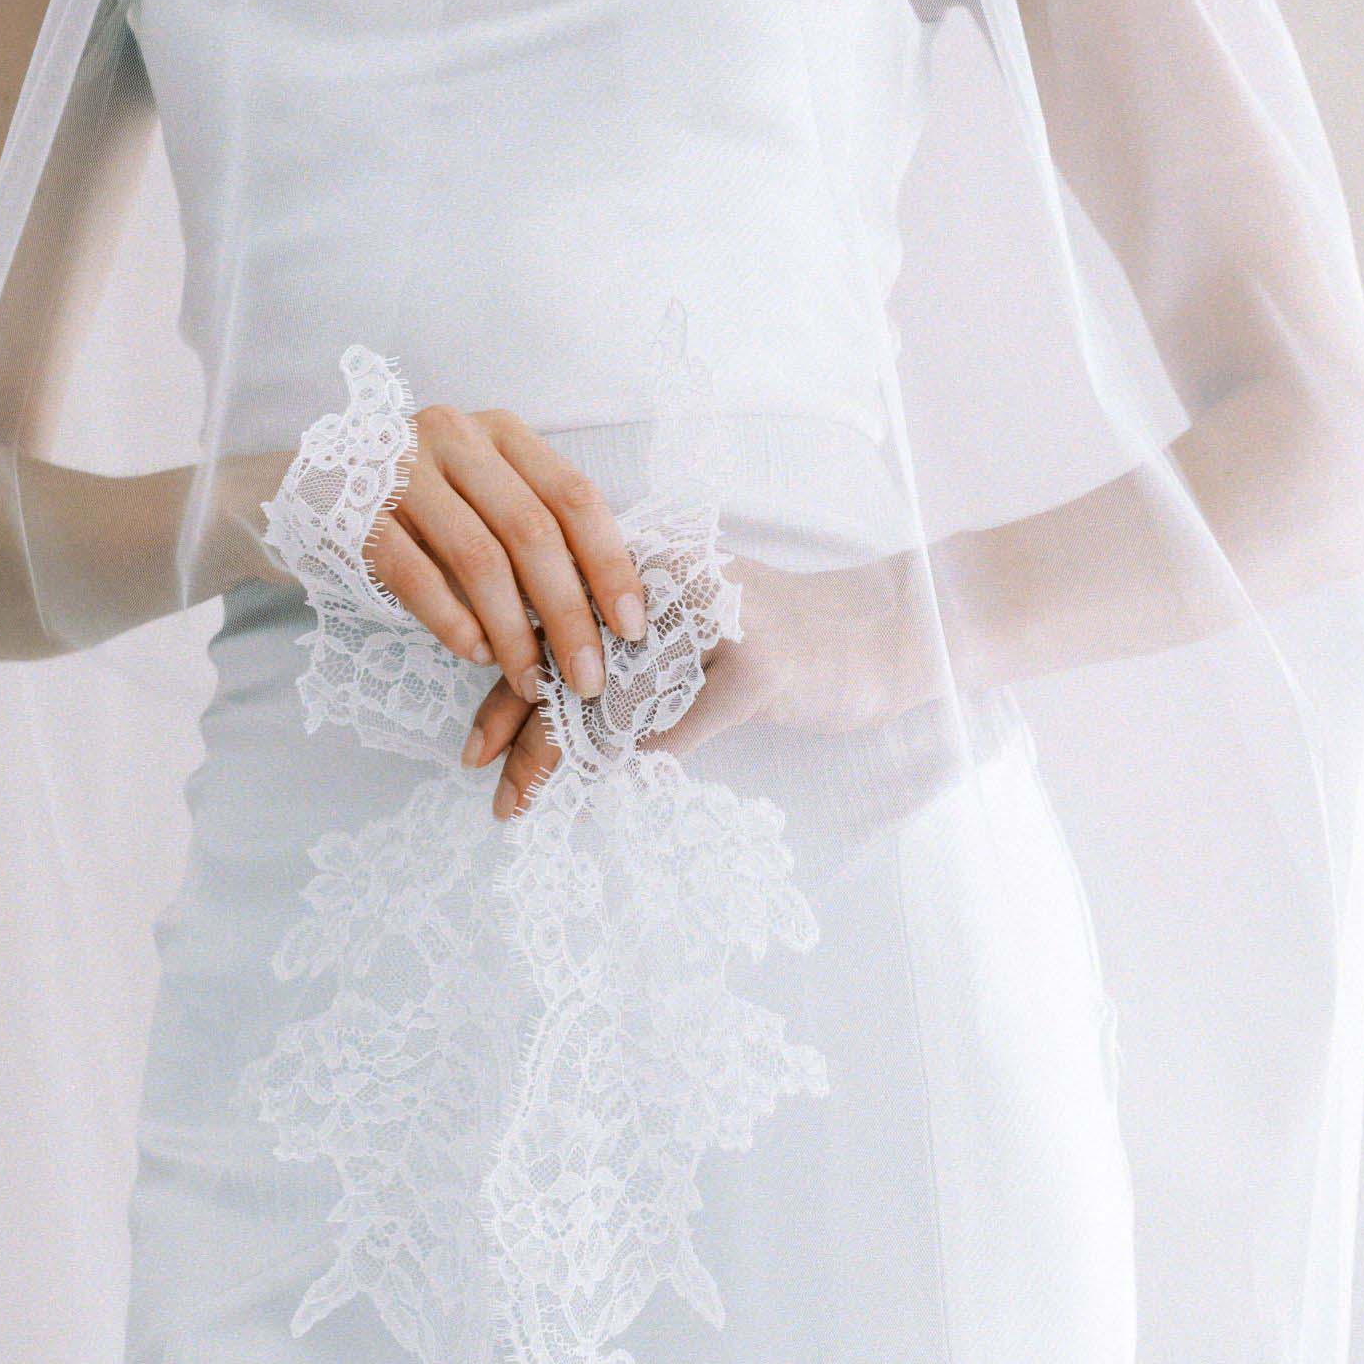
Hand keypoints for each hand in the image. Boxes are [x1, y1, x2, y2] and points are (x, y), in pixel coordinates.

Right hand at [360, 403, 646, 707]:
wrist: (306, 489)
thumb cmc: (418, 503)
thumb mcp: (483, 495)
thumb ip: (536, 532)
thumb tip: (607, 610)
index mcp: (501, 432)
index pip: (574, 496)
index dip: (611, 564)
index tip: (632, 626)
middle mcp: (456, 438)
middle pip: (532, 532)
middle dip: (569, 614)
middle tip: (588, 677)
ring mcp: (402, 470)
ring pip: (479, 558)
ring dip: (513, 632)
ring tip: (532, 682)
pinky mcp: (357, 513)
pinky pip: (416, 575)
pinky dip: (452, 621)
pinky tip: (474, 654)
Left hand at [455, 547, 937, 823]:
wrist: (886, 635)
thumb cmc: (781, 642)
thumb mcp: (695, 635)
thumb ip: (631, 655)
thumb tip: (541, 706)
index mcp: (654, 566)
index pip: (560, 619)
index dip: (508, 679)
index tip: (477, 741)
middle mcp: (678, 579)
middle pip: (574, 653)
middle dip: (520, 722)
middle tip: (486, 780)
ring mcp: (720, 618)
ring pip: (613, 692)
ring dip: (560, 753)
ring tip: (520, 797)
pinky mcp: (758, 665)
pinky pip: (680, 723)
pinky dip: (640, 757)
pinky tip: (605, 785)